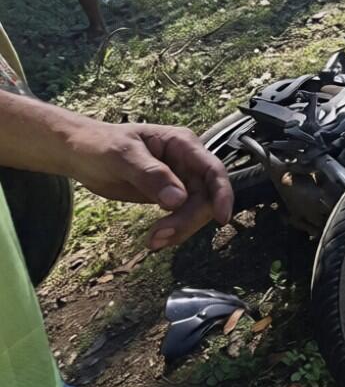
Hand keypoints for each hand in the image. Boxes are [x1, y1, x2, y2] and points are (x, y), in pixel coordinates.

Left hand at [65, 121, 232, 250]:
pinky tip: (155, 239)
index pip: (213, 169)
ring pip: (196, 209)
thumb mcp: (123, 156)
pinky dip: (172, 230)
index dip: (222, 193)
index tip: (221, 219)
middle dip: (188, 219)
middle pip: (205, 196)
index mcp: (182, 144)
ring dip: (180, 228)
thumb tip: (179, 200)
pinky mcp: (168, 196)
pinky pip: (181, 215)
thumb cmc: (100, 145)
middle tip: (159, 237)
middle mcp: (187, 162)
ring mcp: (179, 180)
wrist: (79, 153)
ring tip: (153, 242)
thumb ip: (151, 175)